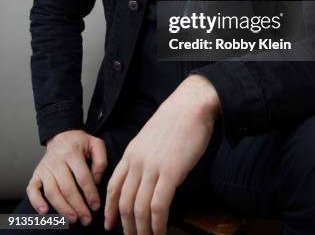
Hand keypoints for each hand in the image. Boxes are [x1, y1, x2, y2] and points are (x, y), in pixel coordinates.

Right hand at [26, 129, 107, 225]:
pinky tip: (45, 212)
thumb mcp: (95, 144)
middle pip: (67, 187)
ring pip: (52, 192)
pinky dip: (36, 202)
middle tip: (86, 219)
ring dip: (62, 208)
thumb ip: (100, 161)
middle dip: (77, 206)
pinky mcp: (36, 174)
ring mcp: (44, 168)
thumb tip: (96, 181)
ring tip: (73, 219)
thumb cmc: (80, 143)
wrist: (61, 135)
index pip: (82, 177)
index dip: (90, 193)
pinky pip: (32, 189)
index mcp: (72, 153)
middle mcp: (56, 161)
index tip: (95, 206)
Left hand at [104, 75, 220, 234]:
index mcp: (131, 153)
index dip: (110, 209)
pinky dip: (157, 224)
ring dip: (142, 229)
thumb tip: (147, 176)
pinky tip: (160, 232)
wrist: (191, 104)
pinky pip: (158, 206)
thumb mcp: (151, 137)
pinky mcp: (170, 172)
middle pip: (124, 202)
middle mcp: (137, 162)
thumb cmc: (177, 119)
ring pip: (139, 208)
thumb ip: (145, 156)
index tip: (110, 224)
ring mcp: (152, 168)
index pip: (113, 187)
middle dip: (127, 226)